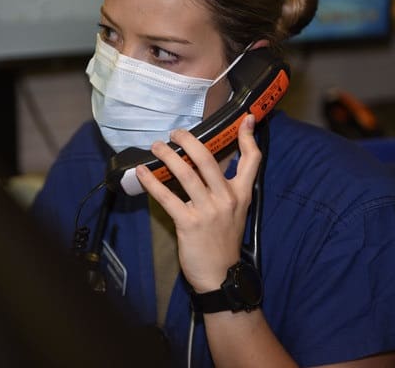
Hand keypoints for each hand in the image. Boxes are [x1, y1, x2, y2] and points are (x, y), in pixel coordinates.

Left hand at [136, 115, 261, 292]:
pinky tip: (142, 172)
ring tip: (157, 146)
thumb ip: (227, 188)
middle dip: (189, 140)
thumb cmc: (224, 241)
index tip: (246, 118)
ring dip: (168, 156)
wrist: (221, 275)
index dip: (249, 138)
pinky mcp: (189, 223)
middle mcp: (227, 199)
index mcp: (241, 194)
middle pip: (208, 159)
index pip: (252, 161)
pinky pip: (167, 197)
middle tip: (175, 132)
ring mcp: (208, 211)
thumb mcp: (236, 212)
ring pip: (186, 173)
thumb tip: (211, 166)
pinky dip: (152, 182)